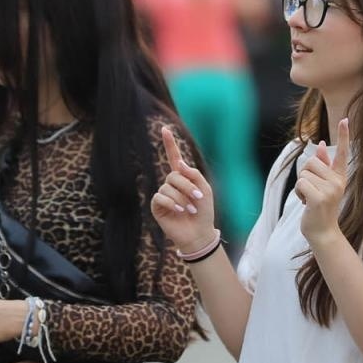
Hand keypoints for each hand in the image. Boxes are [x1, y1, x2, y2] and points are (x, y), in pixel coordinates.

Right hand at [151, 125, 214, 250]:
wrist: (199, 233)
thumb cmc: (204, 212)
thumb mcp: (205, 189)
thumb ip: (194, 174)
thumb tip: (179, 164)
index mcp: (183, 178)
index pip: (174, 158)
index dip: (170, 144)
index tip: (165, 129)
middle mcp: (171, 184)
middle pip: (174, 175)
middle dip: (187, 186)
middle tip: (198, 198)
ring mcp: (163, 195)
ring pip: (168, 187)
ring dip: (182, 198)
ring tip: (190, 209)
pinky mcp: (157, 207)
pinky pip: (160, 198)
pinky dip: (171, 203)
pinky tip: (179, 210)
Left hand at [297, 119, 349, 246]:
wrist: (322, 232)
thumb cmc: (320, 208)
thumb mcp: (323, 185)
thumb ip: (323, 165)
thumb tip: (319, 144)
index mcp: (339, 177)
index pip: (341, 153)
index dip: (343, 135)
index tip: (345, 119)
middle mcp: (338, 182)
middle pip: (311, 162)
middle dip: (305, 175)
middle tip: (311, 191)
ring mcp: (331, 190)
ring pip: (304, 173)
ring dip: (301, 186)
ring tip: (309, 198)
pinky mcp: (320, 198)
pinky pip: (301, 183)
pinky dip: (298, 193)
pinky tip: (306, 203)